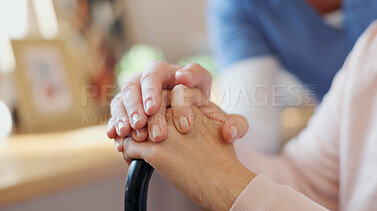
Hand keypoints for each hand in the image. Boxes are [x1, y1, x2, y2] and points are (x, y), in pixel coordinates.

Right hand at [107, 61, 247, 142]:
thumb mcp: (224, 121)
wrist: (191, 131)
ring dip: (124, 114)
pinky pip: (115, 114)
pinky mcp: (125, 111)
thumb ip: (236, 124)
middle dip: (137, 103)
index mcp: (170, 73)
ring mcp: (135, 94)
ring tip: (129, 131)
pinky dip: (114, 124)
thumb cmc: (205, 120)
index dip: (154, 89)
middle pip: (136, 84)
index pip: (158, 73)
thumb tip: (228, 131)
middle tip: (142, 122)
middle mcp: (149, 80)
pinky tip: (115, 137)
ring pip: (122, 97)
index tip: (154, 107)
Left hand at [120, 100, 254, 210]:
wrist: (225, 182)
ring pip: (133, 127)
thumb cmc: (221, 158)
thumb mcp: (214, 126)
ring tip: (133, 151)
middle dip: (139, 124)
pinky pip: (129, 146)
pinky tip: (134, 162)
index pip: (161, 97)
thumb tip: (179, 120)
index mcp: (190, 102)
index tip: (154, 126)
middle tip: (138, 138)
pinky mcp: (155, 150)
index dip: (154, 112)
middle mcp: (174, 113)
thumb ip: (195, 116)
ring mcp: (164, 130)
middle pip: (145, 111)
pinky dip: (128, 154)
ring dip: (130, 138)